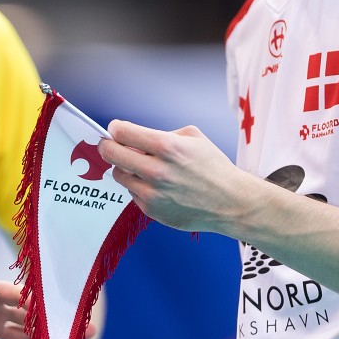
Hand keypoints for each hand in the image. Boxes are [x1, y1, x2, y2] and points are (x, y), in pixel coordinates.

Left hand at [98, 121, 250, 232]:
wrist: (230, 202)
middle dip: (107, 146)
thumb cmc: (214, 168)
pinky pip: (132, 193)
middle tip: (110, 145)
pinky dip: (138, 186)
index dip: (115, 128)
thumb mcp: (193, 137)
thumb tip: (136, 138)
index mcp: (168, 147)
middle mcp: (156, 170)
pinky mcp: (151, 210)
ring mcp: (152, 193)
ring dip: (124, 168)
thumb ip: (162, 134)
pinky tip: (155, 185)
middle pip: (111, 154)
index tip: (115, 130)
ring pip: (119, 174)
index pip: (123, 132)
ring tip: (140, 167)